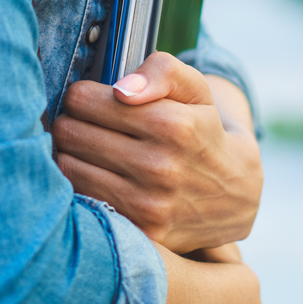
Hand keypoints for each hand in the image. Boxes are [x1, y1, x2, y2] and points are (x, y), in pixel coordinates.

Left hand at [55, 53, 262, 252]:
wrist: (235, 195)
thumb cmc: (203, 131)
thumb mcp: (195, 89)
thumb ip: (162, 71)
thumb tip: (121, 90)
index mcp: (172, 125)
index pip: (83, 100)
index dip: (82, 96)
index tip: (91, 101)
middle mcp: (159, 167)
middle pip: (69, 132)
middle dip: (73, 123)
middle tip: (86, 125)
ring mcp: (148, 204)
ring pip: (67, 166)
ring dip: (70, 154)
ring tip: (88, 150)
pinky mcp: (138, 232)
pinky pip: (81, 200)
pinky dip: (79, 185)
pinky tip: (95, 176)